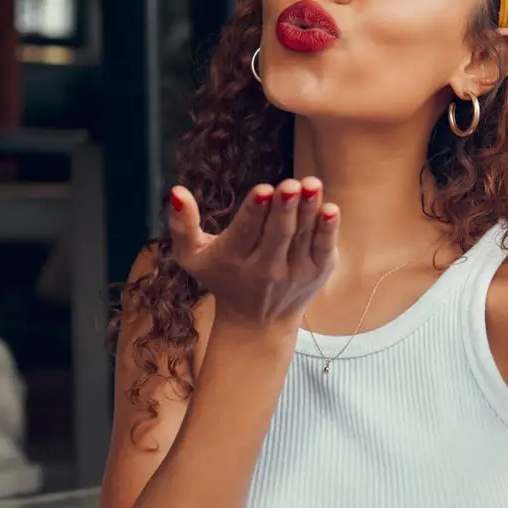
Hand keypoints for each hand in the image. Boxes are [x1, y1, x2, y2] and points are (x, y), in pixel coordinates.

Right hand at [168, 177, 338, 331]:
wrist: (258, 322)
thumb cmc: (223, 277)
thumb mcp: (192, 257)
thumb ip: (181, 225)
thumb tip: (177, 190)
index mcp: (234, 259)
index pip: (245, 232)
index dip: (255, 211)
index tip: (263, 189)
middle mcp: (265, 269)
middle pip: (277, 234)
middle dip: (284, 209)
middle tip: (290, 185)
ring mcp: (294, 272)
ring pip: (303, 237)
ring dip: (309, 210)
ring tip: (312, 185)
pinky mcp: (318, 273)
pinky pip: (324, 249)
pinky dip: (328, 231)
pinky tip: (331, 209)